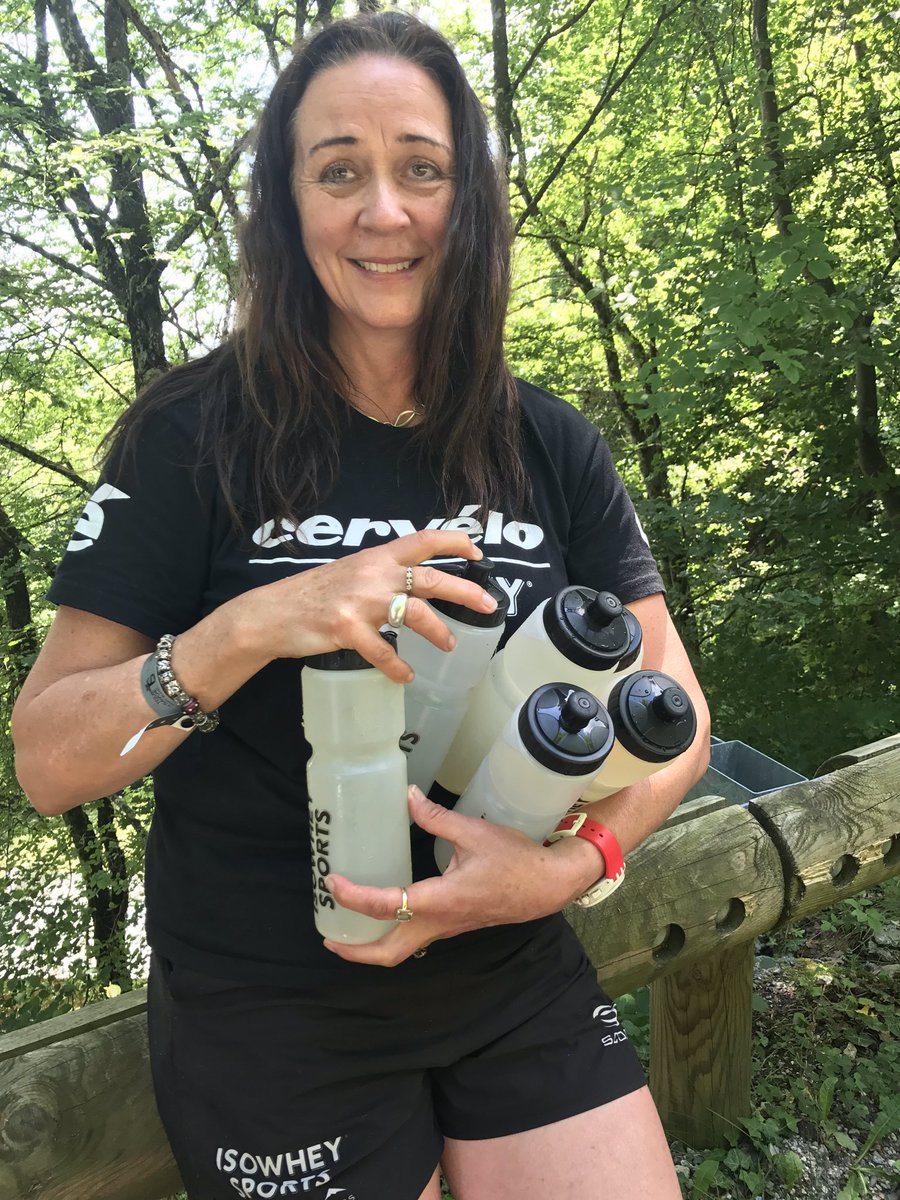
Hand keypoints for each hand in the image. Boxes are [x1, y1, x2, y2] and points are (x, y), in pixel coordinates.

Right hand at [239, 530, 496, 681]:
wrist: (272, 613)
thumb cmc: (315, 594)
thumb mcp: (352, 572)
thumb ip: (383, 574)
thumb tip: (417, 582)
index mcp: (377, 557)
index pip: (423, 540)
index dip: (454, 542)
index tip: (477, 552)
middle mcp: (373, 574)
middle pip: (432, 579)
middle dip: (465, 592)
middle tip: (488, 605)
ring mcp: (360, 602)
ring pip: (415, 615)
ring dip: (439, 633)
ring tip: (450, 645)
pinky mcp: (347, 629)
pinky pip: (384, 652)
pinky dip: (399, 667)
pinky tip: (406, 675)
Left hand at [322, 787, 604, 965]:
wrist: (548, 885)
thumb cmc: (514, 860)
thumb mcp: (473, 832)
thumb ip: (435, 817)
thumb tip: (406, 796)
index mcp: (439, 900)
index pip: (386, 905)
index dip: (354, 896)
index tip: (333, 882)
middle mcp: (439, 923)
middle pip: (389, 953)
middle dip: (355, 950)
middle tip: (329, 936)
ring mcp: (447, 928)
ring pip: (403, 950)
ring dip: (373, 945)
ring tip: (349, 927)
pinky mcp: (455, 925)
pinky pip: (417, 938)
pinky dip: (394, 933)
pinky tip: (388, 912)